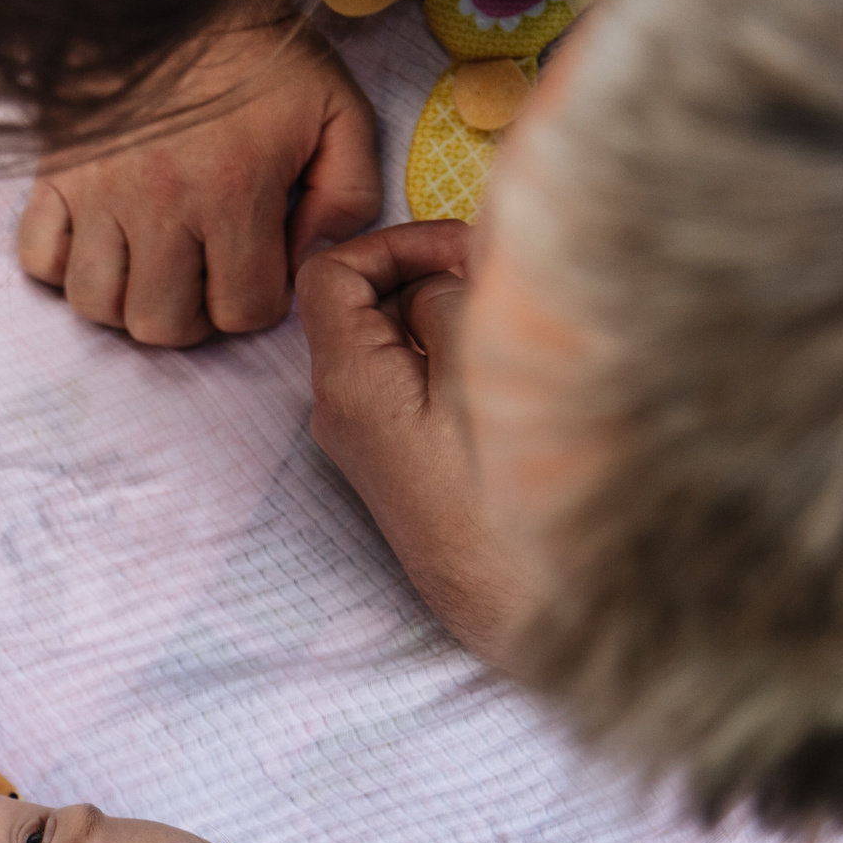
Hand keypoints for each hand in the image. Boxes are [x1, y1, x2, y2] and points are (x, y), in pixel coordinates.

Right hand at [20, 24, 379, 346]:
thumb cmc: (260, 53)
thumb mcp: (338, 111)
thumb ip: (350, 193)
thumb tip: (313, 255)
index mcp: (235, 194)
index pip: (241, 311)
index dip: (258, 302)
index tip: (260, 266)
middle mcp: (159, 206)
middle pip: (162, 325)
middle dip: (192, 316)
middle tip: (205, 277)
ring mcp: (97, 196)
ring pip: (98, 305)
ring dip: (128, 302)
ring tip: (152, 268)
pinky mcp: (54, 178)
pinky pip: (39, 261)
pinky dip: (66, 268)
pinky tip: (99, 244)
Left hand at [296, 221, 529, 664]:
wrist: (511, 598)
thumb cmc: (502, 487)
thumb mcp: (479, 371)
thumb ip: (449, 303)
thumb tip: (438, 277)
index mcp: (347, 382)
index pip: (329, 273)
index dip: (394, 244)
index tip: (462, 253)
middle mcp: (338, 409)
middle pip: (364, 304)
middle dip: (432, 278)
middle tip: (503, 284)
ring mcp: (364, 437)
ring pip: (394, 341)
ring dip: (449, 319)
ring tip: (513, 331)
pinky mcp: (395, 458)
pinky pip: (411, 381)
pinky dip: (451, 358)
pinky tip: (504, 375)